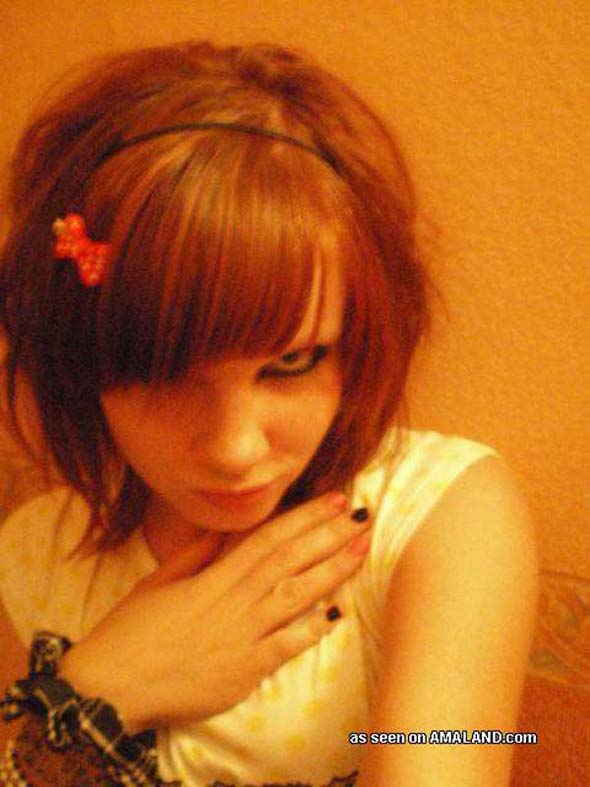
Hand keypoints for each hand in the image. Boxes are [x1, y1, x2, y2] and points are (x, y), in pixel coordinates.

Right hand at [59, 493, 370, 732]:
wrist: (110, 687)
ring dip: (333, 572)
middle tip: (362, 516)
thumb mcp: (159, 582)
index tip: (333, 500)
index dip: (305, 517)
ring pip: (296, 597)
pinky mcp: (244, 671)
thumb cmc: (129, 632)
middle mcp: (235, 601)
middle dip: (329, 536)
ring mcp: (242, 636)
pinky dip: (311, 630)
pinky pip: (286, 646)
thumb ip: (196, 555)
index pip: (269, 539)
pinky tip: (337, 614)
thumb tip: (222, 529)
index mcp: (214, 578)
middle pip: (290, 561)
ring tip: (362, 551)